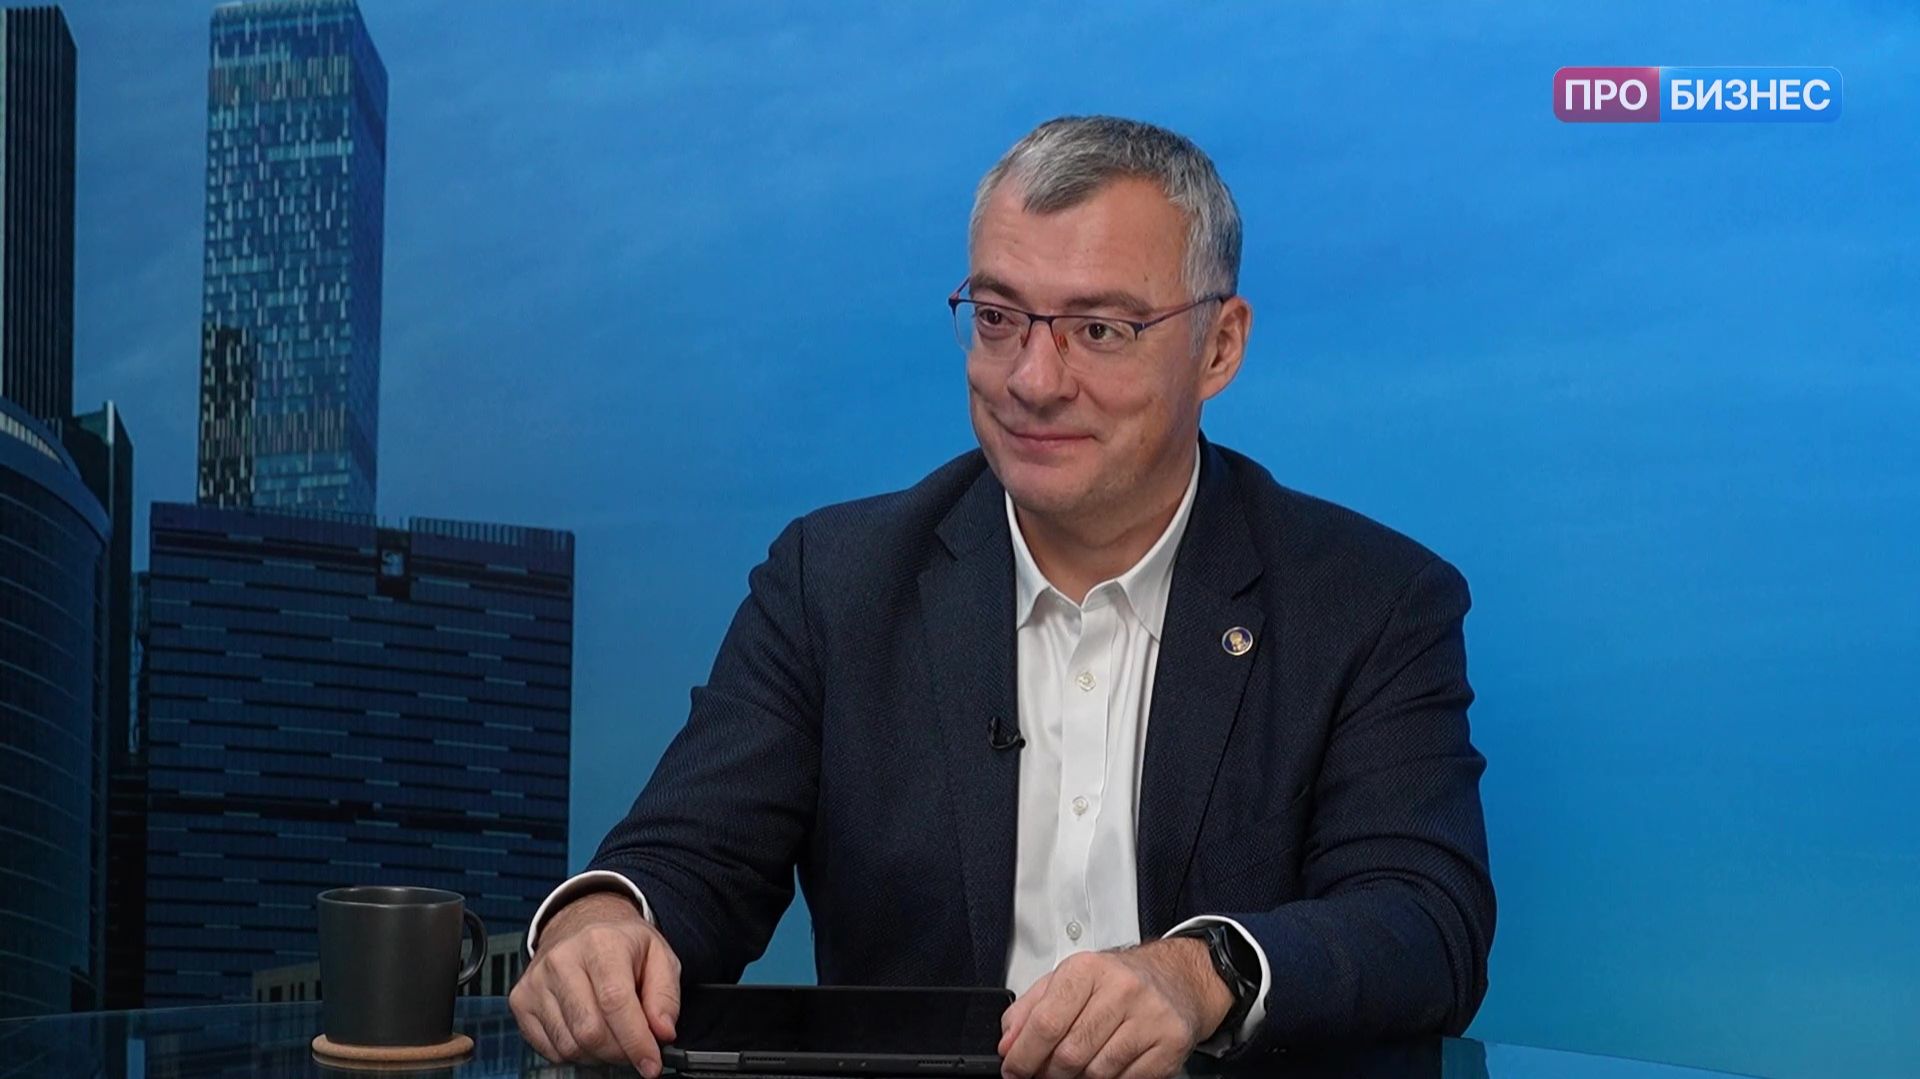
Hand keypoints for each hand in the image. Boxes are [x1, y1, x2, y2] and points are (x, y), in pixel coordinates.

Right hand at [508, 891, 682, 1075]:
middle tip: (635, 1049)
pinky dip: (575, 1052)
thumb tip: (662, 1032)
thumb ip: (665, 995)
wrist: (580, 925)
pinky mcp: (520, 1001)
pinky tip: (588, 1033)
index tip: (651, 1064)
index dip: (635, 1041)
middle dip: (619, 1052)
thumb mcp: (659, 956)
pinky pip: (550, 1049)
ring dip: (598, 1055)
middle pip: (590, 1031)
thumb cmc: (621, 944)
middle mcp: (562, 960)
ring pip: (569, 1045)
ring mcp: (536, 982)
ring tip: (613, 1036)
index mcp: (600, 942)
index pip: (615, 1001)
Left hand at [998, 939, 1233, 1078]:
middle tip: (1043, 1074)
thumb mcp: (1067, 981)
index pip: (1047, 1022)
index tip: (1014, 1070)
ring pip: (1097, 1072)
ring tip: (1075, 1070)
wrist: (1175, 979)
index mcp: (1088, 969)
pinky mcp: (1170, 1042)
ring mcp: (1150, 1016)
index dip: (1024, 1055)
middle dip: (1049, 1073)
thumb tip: (1008, 1044)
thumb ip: (1030, 1009)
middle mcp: (1122, 989)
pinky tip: (1105, 1068)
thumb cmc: (1116, 981)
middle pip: (1070, 1053)